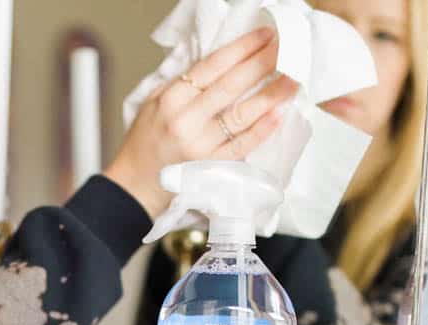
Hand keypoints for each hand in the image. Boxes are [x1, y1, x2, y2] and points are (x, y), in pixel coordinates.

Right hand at [103, 28, 299, 217]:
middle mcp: (185, 120)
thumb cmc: (144, 143)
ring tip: (292, 80)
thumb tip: (221, 64)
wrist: (134, 186)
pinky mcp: (210, 167)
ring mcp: (200, 145)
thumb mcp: (153, 103)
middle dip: (261, 64)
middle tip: (285, 50)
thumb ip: (183, 84)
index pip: (212, 66)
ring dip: (270, 95)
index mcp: (171, 99)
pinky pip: (242, 146)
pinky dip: (262, 130)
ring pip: (241, 114)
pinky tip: (279, 114)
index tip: (264, 36)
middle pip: (231, 85)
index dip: (241, 48)